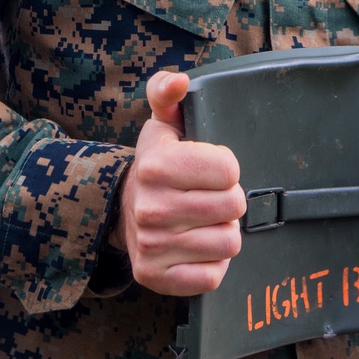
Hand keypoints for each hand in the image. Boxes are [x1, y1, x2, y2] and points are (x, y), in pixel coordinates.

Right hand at [112, 70, 245, 295]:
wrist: (124, 209)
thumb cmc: (159, 163)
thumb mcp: (163, 121)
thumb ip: (168, 91)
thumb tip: (180, 81)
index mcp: (156, 164)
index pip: (230, 169)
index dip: (227, 168)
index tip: (209, 168)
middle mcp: (149, 207)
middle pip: (234, 207)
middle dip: (229, 200)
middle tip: (209, 196)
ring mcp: (151, 246)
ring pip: (229, 243)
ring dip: (222, 231)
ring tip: (203, 220)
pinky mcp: (155, 276)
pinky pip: (213, 276)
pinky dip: (212, 262)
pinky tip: (197, 245)